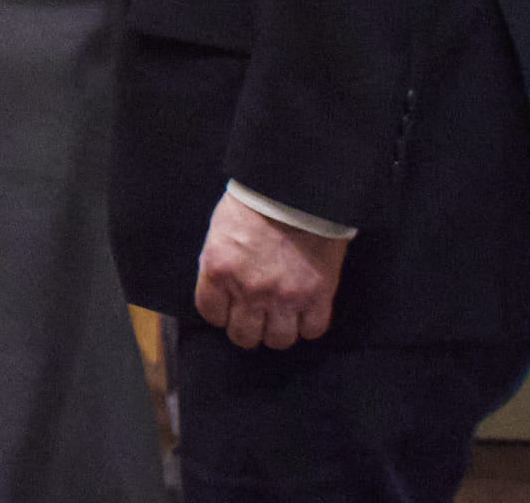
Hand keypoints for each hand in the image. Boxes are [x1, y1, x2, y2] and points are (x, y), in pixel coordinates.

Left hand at [194, 190, 348, 348]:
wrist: (296, 189)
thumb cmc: (254, 204)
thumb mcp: (219, 232)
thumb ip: (217, 265)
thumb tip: (220, 291)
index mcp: (218, 270)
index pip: (211, 314)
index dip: (221, 313)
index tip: (229, 309)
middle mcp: (249, 289)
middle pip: (244, 336)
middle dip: (248, 329)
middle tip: (256, 317)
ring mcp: (285, 296)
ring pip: (278, 340)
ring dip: (279, 331)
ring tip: (281, 317)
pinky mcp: (318, 296)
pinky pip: (313, 330)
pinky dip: (309, 325)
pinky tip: (305, 311)